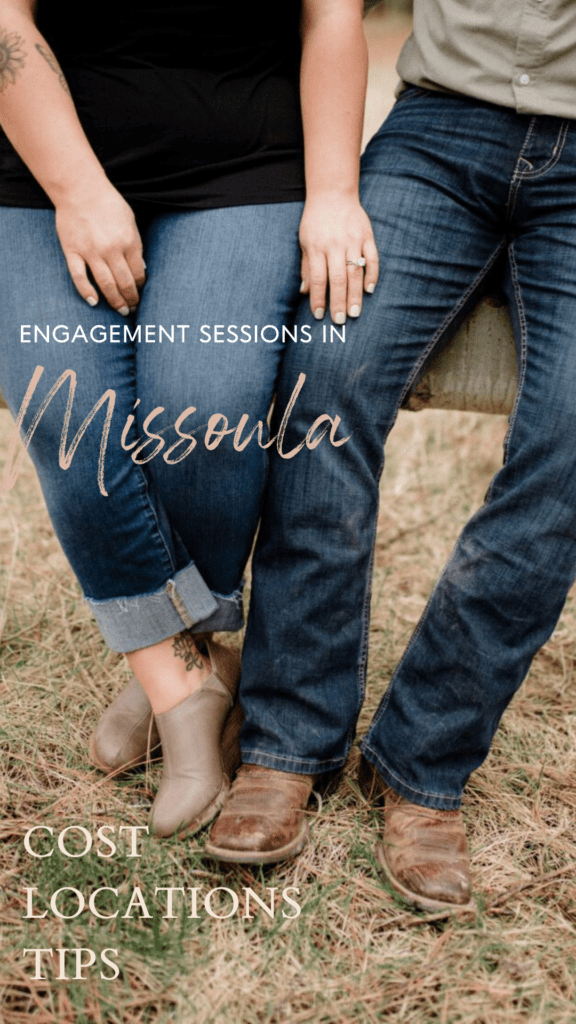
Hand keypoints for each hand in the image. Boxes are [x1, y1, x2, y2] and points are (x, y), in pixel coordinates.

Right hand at [54, 181, 145, 313]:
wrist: (79, 188)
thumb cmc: (107, 203)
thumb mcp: (130, 221)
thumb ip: (136, 244)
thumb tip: (141, 269)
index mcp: (128, 241)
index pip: (138, 273)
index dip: (140, 287)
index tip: (140, 293)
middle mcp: (111, 249)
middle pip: (124, 283)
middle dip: (131, 299)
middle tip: (133, 309)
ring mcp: (90, 252)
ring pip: (105, 284)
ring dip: (115, 301)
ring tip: (121, 311)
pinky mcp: (72, 251)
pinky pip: (79, 277)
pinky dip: (86, 292)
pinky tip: (94, 302)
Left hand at [299, 193, 378, 322]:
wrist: (332, 193)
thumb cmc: (315, 221)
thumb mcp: (304, 242)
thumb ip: (307, 267)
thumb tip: (304, 292)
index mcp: (317, 247)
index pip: (318, 278)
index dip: (318, 298)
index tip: (319, 315)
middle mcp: (335, 245)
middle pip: (338, 278)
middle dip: (339, 301)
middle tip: (340, 320)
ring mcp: (353, 240)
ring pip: (355, 271)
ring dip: (355, 294)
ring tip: (355, 313)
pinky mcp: (367, 235)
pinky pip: (372, 258)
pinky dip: (372, 274)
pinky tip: (370, 290)